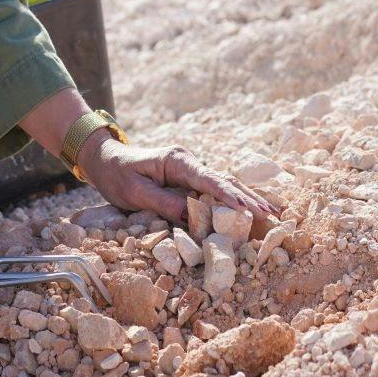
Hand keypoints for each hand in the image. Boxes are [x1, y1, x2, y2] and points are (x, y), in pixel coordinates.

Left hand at [76, 133, 278, 228]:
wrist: (105, 159)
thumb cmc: (116, 175)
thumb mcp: (134, 192)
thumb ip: (163, 203)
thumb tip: (191, 217)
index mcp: (177, 160)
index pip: (208, 179)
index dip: (229, 195)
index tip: (247, 208)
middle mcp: (189, 162)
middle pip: (224, 181)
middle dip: (249, 198)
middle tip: (273, 215)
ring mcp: (191, 171)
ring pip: (225, 185)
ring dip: (248, 199)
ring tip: (273, 212)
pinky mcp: (190, 180)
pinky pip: (215, 190)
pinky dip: (235, 199)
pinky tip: (253, 208)